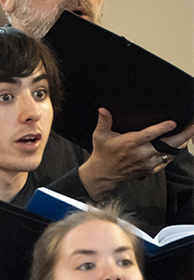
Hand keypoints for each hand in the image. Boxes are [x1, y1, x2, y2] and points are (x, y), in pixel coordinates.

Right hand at [78, 108, 193, 199]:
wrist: (104, 173)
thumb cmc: (103, 153)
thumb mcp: (99, 135)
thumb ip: (104, 121)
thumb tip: (103, 109)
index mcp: (130, 143)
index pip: (149, 135)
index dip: (162, 129)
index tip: (172, 123)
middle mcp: (141, 153)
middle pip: (167, 145)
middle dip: (182, 136)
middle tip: (191, 128)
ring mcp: (147, 163)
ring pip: (169, 154)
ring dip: (180, 145)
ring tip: (188, 136)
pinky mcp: (149, 170)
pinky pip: (166, 162)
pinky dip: (173, 155)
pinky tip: (177, 148)